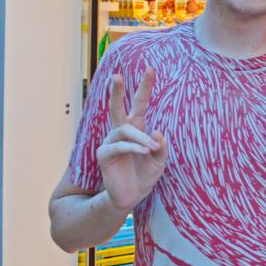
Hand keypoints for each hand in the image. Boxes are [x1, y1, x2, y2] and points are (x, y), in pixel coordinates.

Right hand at [98, 69, 168, 210]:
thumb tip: (157, 131)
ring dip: (140, 137)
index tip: (150, 69)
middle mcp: (121, 132)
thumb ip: (161, 146)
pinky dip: (133, 147)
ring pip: (124, 130)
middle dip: (117, 91)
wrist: (131, 197)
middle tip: (116, 75)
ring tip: (151, 148)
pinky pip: (119, 145)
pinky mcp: (104, 154)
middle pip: (117, 107)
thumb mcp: (160, 161)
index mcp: (136, 129)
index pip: (139, 104)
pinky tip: (144, 151)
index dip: (144, 87)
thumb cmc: (144, 176)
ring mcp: (110, 142)